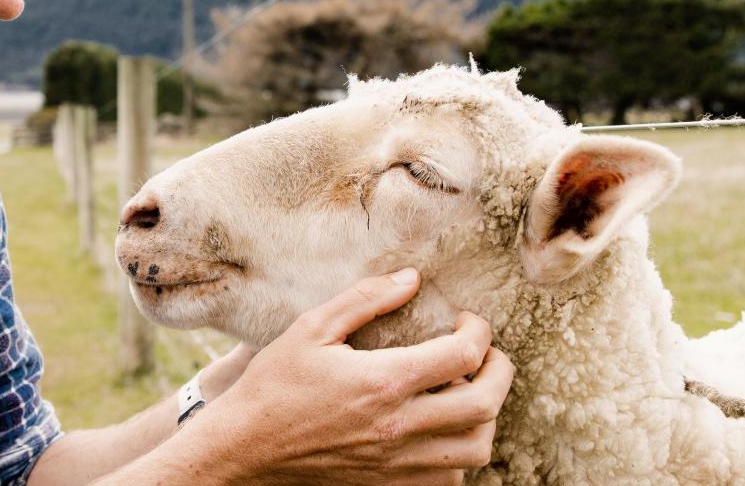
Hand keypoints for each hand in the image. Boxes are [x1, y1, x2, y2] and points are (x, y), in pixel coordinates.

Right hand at [179, 269, 513, 484]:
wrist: (244, 450)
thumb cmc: (274, 386)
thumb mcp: (311, 328)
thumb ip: (365, 300)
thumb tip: (411, 279)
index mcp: (383, 381)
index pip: (464, 354)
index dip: (479, 331)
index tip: (468, 322)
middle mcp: (399, 426)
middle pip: (485, 404)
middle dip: (500, 373)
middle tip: (488, 356)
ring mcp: (397, 464)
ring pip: (477, 448)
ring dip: (484, 418)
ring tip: (467, 394)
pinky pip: (450, 479)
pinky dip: (459, 454)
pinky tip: (440, 431)